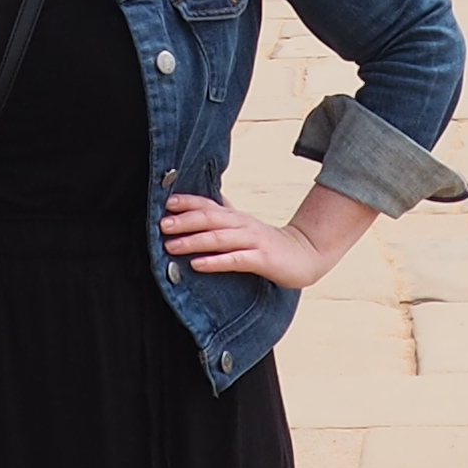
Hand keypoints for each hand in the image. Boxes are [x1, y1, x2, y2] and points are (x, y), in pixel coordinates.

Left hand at [161, 192, 334, 287]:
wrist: (305, 254)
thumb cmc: (267, 243)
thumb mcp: (243, 227)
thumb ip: (222, 218)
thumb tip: (198, 207)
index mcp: (235, 217)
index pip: (208, 204)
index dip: (187, 202)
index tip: (165, 203)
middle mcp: (242, 224)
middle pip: (210, 218)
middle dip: (185, 220)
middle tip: (162, 225)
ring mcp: (253, 241)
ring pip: (219, 238)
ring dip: (194, 240)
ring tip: (172, 245)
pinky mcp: (262, 259)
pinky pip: (236, 259)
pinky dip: (215, 262)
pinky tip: (198, 264)